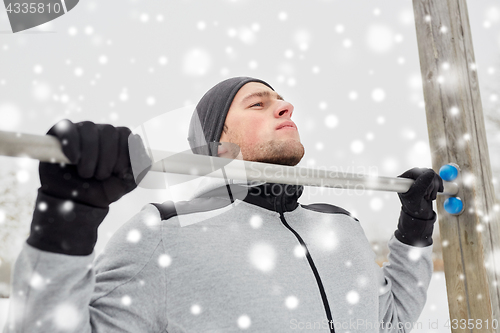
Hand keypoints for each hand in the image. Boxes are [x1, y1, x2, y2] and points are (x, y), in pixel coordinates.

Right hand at [27, 119, 150, 254]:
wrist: (75, 201)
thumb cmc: (102, 190)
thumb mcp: (124, 185)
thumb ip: (138, 173)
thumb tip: (146, 160)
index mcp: (119, 141)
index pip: (127, 135)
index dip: (124, 154)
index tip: (119, 172)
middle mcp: (101, 132)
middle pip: (109, 131)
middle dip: (107, 158)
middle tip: (101, 176)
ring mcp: (81, 130)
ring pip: (89, 129)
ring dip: (90, 155)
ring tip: (87, 174)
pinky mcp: (60, 134)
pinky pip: (67, 129)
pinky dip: (72, 144)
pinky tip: (74, 159)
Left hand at [397, 167, 442, 219]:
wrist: (420, 213)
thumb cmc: (415, 206)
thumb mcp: (416, 197)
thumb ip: (422, 185)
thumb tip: (431, 172)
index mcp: (403, 179)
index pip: (415, 171)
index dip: (423, 181)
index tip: (424, 192)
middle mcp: (411, 176)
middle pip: (426, 172)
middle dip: (430, 186)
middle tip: (426, 196)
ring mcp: (419, 177)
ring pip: (432, 174)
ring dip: (435, 187)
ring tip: (429, 197)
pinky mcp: (427, 179)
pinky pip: (437, 177)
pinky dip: (439, 186)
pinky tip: (436, 193)